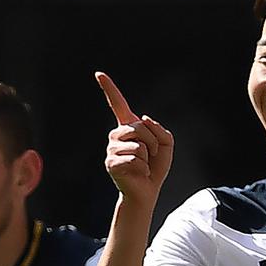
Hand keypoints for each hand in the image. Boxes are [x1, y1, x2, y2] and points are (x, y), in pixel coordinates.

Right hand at [95, 71, 173, 204]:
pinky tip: (138, 173)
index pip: (117, 104)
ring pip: (137, 144)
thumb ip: (160, 129)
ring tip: (144, 165)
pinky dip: (143, 168)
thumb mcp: (166, 144)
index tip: (99, 74)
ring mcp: (111, 149)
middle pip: (138, 126)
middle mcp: (116, 135)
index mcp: (128, 127)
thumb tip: (143, 119)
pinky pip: (134, 159)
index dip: (109, 88)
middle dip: (153, 141)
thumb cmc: (155, 168)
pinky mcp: (111, 163)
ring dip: (148, 156)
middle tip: (152, 156)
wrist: (147, 191)